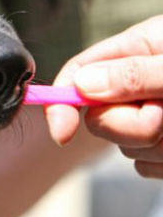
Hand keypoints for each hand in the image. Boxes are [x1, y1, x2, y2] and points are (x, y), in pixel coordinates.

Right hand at [46, 15, 162, 177]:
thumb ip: (134, 74)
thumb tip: (82, 85)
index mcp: (137, 50)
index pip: (79, 72)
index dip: (62, 102)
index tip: (62, 133)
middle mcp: (138, 83)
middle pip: (100, 118)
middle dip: (130, 126)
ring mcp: (152, 116)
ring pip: (127, 146)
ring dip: (159, 146)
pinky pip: (148, 166)